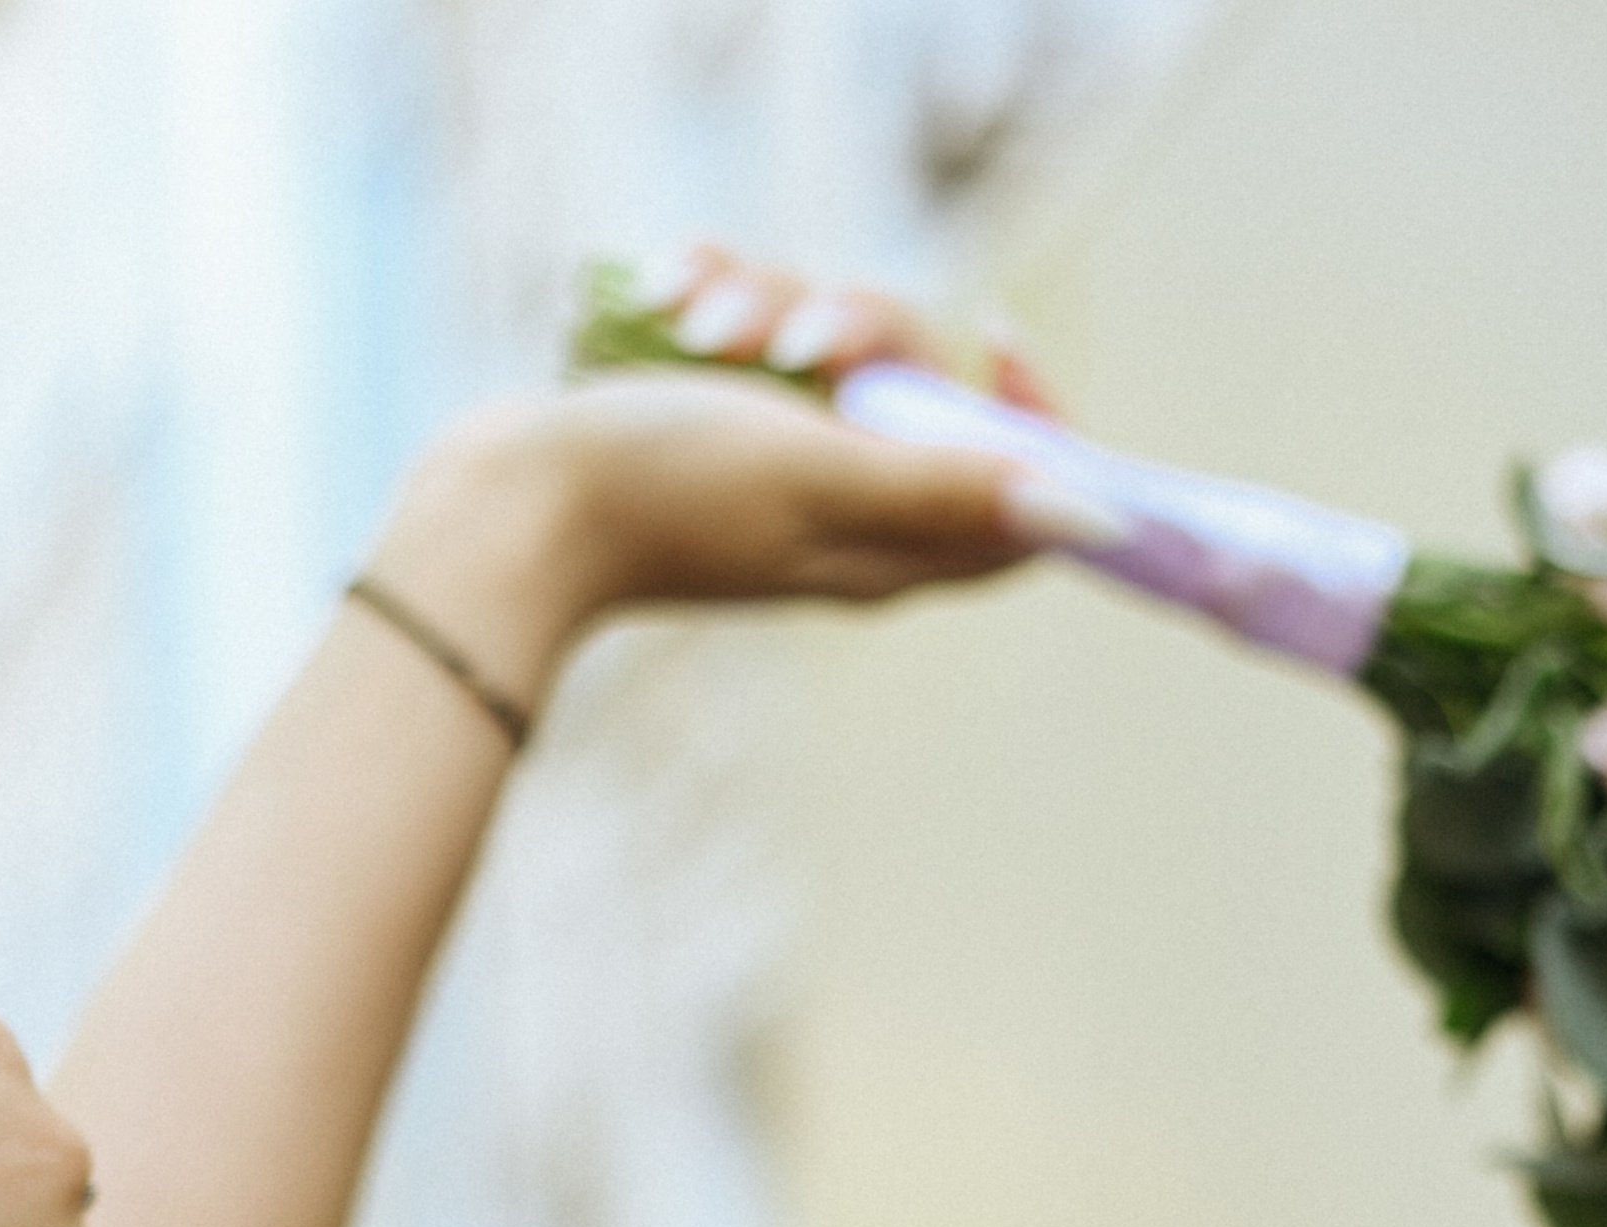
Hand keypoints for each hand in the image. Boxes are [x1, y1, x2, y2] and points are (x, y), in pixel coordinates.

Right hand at [367, 261, 1104, 704]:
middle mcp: (845, 515)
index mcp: (887, 549)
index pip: (1018, 497)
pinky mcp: (714, 429)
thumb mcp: (823, 475)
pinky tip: (672, 296)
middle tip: (795, 340)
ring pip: (832, 347)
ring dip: (774, 301)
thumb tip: (1093, 514)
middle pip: (921, 392)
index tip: (989, 340)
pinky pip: (755, 338)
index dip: (1028, 418)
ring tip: (700, 322)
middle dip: (862, 329)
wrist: (513, 506)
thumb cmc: (665, 493)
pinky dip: (718, 300)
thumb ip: (951, 490)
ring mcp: (776, 469)